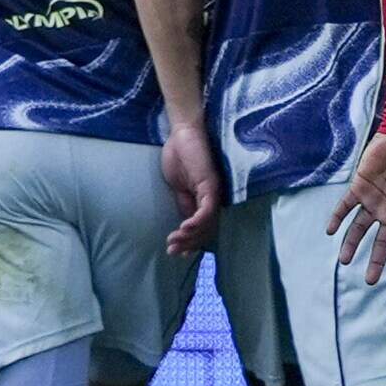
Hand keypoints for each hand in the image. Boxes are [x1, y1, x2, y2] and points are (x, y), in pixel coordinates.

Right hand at [161, 114, 223, 255]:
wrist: (182, 133)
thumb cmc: (180, 155)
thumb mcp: (178, 186)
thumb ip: (184, 203)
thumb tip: (184, 224)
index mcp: (205, 199)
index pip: (202, 228)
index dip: (192, 243)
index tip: (178, 253)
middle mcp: (213, 198)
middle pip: (206, 230)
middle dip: (188, 244)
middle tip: (172, 251)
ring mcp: (213, 192)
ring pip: (207, 223)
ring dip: (190, 236)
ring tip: (174, 242)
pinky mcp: (210, 184)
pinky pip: (207, 209)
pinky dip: (196, 222)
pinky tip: (183, 228)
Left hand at [333, 131, 385, 283]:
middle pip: (382, 243)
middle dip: (376, 262)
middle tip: (370, 281)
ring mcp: (375, 201)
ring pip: (360, 228)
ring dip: (352, 243)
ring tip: (344, 260)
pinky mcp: (360, 187)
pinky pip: (346, 206)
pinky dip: (338, 217)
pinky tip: (331, 231)